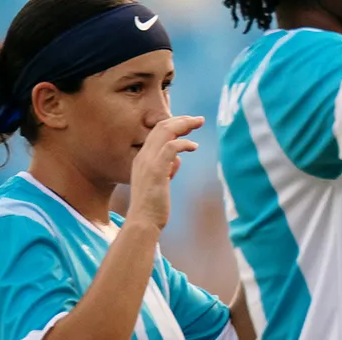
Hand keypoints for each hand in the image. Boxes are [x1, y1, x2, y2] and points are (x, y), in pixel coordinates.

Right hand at [127, 115, 203, 229]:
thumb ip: (166, 168)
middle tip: (199, 119)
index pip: (156, 132)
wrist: (143, 222)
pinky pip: (171, 147)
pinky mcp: (156, 171)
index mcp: (142, 159)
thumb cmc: (154, 205)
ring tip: (199, 124)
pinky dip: (184, 143)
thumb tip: (177, 160)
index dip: (173, 124)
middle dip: (181, 120)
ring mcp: (148, 163)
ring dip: (184, 125)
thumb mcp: (160, 182)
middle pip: (161, 127)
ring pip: (165, 132)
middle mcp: (142, 157)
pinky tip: (194, 147)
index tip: (189, 123)